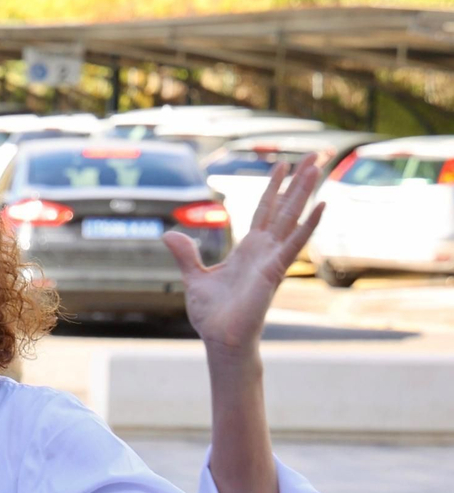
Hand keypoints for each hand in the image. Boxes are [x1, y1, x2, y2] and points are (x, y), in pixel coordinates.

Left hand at [163, 155, 325, 352]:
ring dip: (306, 192)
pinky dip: (308, 225)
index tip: (283, 165)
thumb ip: (186, 255)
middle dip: (299, 181)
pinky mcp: (274, 271)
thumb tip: (169, 234)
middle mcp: (265, 250)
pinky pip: (294, 244)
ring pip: (292, 217)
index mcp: (249, 249)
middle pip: (285, 207)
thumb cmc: (212, 314)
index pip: (264, 211)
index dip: (273, 188)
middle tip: (315, 154)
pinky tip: (322, 205)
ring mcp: (272, 258)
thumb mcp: (194, 277)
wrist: (220, 338)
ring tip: (319, 165)